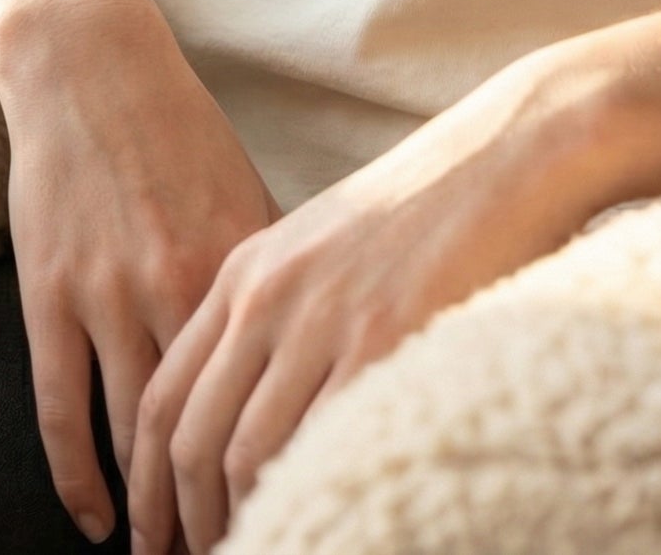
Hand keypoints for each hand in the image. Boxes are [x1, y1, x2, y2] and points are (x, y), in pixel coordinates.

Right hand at [0, 0, 276, 544]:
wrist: (94, 72)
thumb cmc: (181, 134)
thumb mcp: (246, 192)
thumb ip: (277, 268)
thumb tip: (323, 335)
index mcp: (242, 259)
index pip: (273, 381)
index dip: (287, 451)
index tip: (304, 502)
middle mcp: (180, 281)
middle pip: (206, 421)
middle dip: (219, 500)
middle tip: (236, 552)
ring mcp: (108, 293)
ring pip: (134, 430)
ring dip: (152, 505)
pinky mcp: (49, 297)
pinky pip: (60, 408)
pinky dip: (77, 476)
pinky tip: (98, 520)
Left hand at [126, 49, 619, 554]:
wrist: (511, 147)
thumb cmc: (433, 197)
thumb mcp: (327, 240)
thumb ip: (281, 307)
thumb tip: (257, 400)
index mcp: (247, 269)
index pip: (166, 396)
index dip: (149, 481)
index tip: (154, 530)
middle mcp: (271, 295)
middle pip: (193, 438)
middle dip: (182, 519)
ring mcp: (326, 318)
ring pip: (246, 455)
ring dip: (239, 521)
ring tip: (256, 549)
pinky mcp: (385, 339)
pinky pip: (322, 446)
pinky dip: (307, 497)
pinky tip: (316, 521)